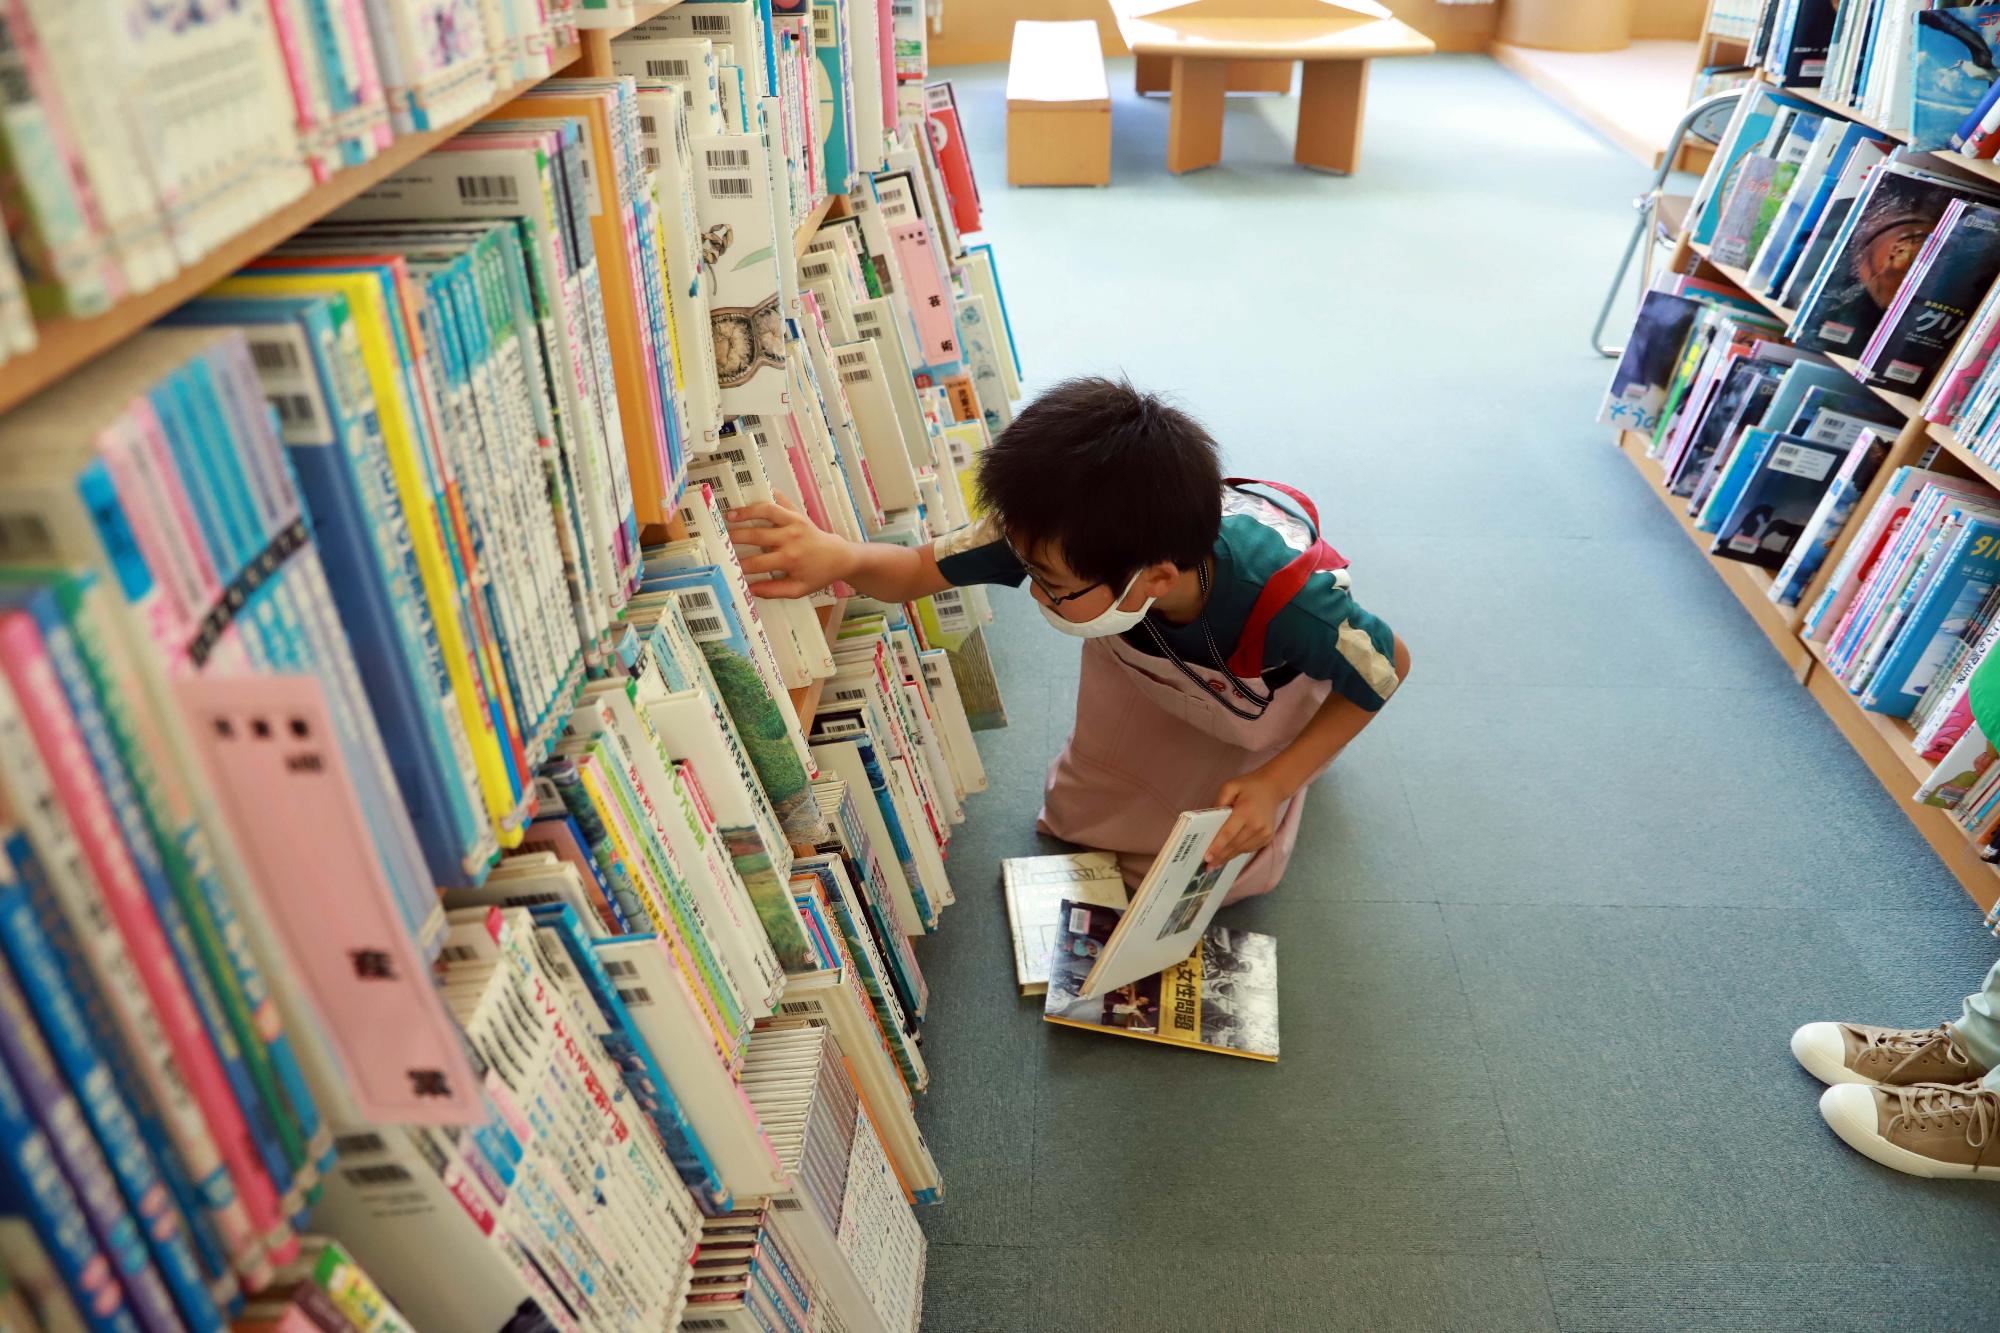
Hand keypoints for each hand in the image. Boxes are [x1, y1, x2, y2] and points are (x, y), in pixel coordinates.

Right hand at [727, 494, 854, 598]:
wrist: (839, 557)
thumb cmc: (817, 575)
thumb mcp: (797, 589)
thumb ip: (773, 591)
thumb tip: (748, 589)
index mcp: (789, 559)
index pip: (757, 563)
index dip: (739, 565)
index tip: (726, 564)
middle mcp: (791, 538)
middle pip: (756, 535)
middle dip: (735, 537)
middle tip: (719, 538)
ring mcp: (794, 522)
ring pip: (766, 512)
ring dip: (746, 512)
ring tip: (729, 515)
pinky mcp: (798, 513)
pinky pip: (780, 500)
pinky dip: (766, 495)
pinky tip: (750, 495)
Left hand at [1208, 770, 1291, 866]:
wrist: (1273, 787)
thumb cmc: (1248, 786)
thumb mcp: (1230, 786)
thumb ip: (1219, 802)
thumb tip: (1209, 821)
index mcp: (1246, 811)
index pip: (1228, 833)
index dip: (1217, 847)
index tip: (1207, 858)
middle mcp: (1257, 825)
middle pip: (1234, 845)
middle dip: (1220, 857)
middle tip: (1207, 867)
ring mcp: (1264, 833)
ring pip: (1242, 849)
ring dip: (1228, 857)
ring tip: (1215, 864)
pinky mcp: (1268, 837)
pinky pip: (1249, 848)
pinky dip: (1238, 852)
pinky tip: (1228, 855)